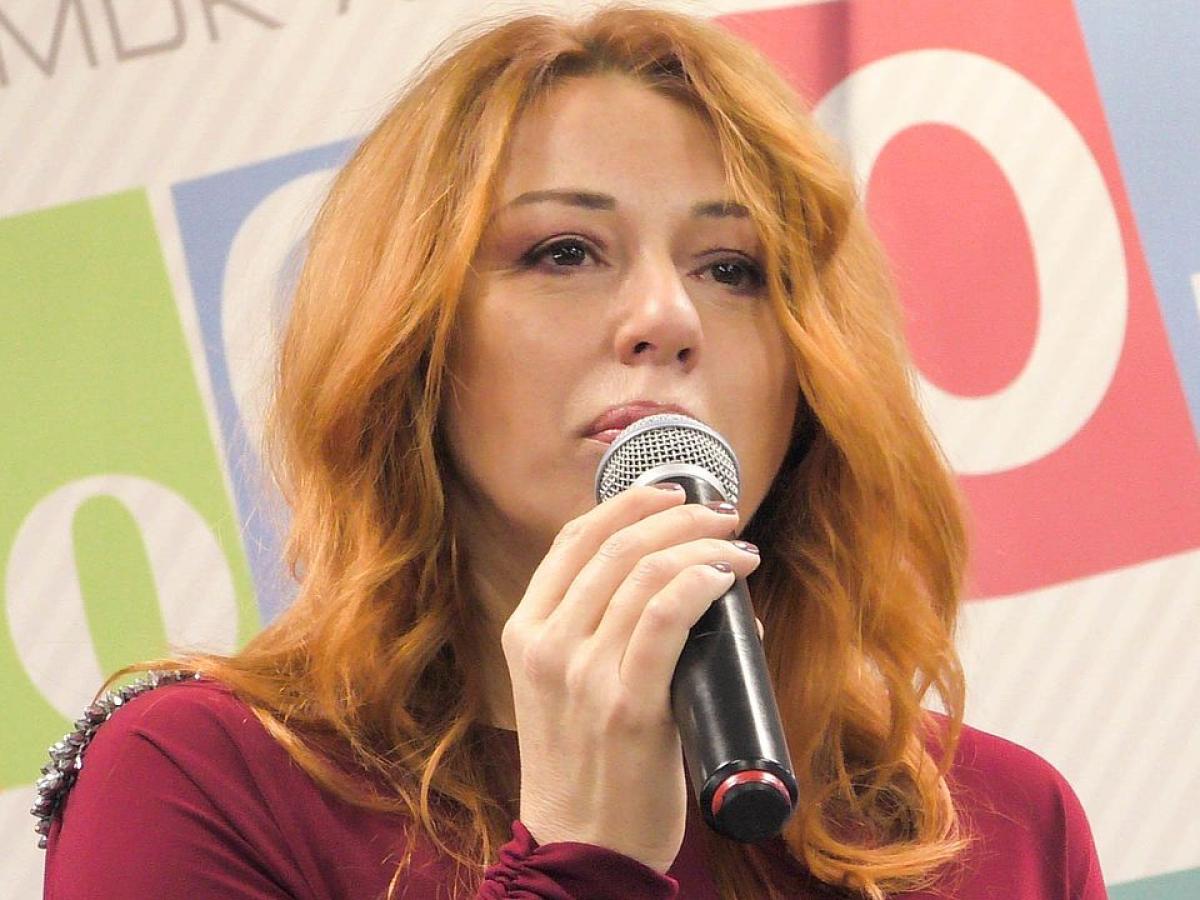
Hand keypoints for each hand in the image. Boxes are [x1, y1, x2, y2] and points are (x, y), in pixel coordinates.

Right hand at [501, 484, 760, 872]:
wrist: (580, 845)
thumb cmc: (586, 764)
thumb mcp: (564, 686)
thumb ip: (597, 633)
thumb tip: (681, 582)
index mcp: (526, 632)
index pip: (574, 539)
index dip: (628, 503)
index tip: (672, 490)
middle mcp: (547, 644)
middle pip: (616, 545)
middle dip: (678, 515)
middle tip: (722, 514)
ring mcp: (583, 673)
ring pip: (645, 572)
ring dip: (702, 544)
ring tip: (738, 548)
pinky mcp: (627, 705)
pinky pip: (665, 617)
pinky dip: (700, 582)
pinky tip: (725, 575)